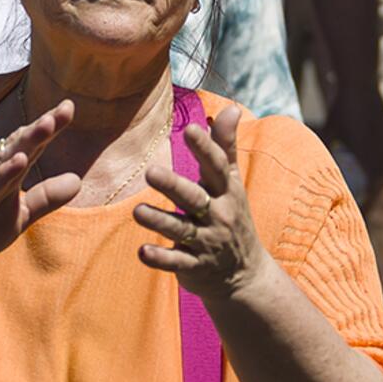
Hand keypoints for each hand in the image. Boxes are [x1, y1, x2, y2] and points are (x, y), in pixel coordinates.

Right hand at [0, 100, 79, 272]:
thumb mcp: (21, 214)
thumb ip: (46, 197)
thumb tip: (79, 180)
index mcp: (4, 171)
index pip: (30, 145)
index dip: (49, 126)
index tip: (69, 107)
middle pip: (20, 144)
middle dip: (42, 126)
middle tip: (65, 109)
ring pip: (5, 159)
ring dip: (27, 141)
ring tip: (48, 124)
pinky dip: (4, 174)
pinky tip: (20, 162)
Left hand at [135, 104, 267, 300]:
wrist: (245, 274)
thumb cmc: (233, 215)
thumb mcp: (233, 182)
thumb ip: (226, 146)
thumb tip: (232, 107)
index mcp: (227, 191)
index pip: (217, 166)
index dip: (205, 148)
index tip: (190, 129)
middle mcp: (218, 215)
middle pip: (195, 198)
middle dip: (173, 185)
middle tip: (150, 172)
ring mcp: (206, 242)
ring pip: (181, 230)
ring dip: (159, 221)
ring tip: (137, 212)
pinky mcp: (194, 266)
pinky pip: (176, 262)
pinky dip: (160, 258)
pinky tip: (142, 252)